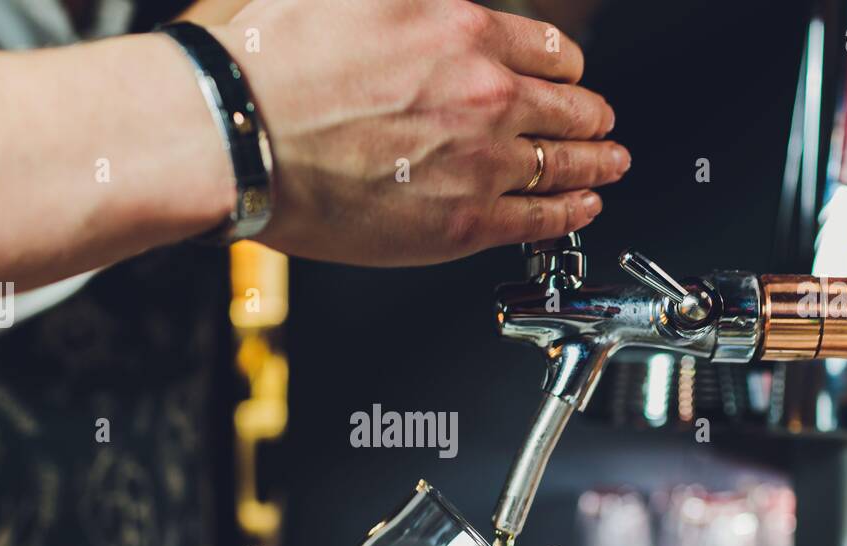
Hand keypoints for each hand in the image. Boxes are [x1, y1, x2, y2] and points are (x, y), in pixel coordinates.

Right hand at [204, 0, 627, 264]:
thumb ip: (402, 0)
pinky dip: (569, 214)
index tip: (570, 78)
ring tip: (607, 169)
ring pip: (563, 164)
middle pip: (566, 106)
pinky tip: (580, 210)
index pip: (544, 49)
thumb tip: (426, 2)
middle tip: (601, 125)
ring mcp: (480, 161)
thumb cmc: (271, 68)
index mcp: (460, 29)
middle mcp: (484, 92)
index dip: (564, 68)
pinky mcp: (462, 222)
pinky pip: (538, 220)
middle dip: (590, 116)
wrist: (239, 138)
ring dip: (594, 164)